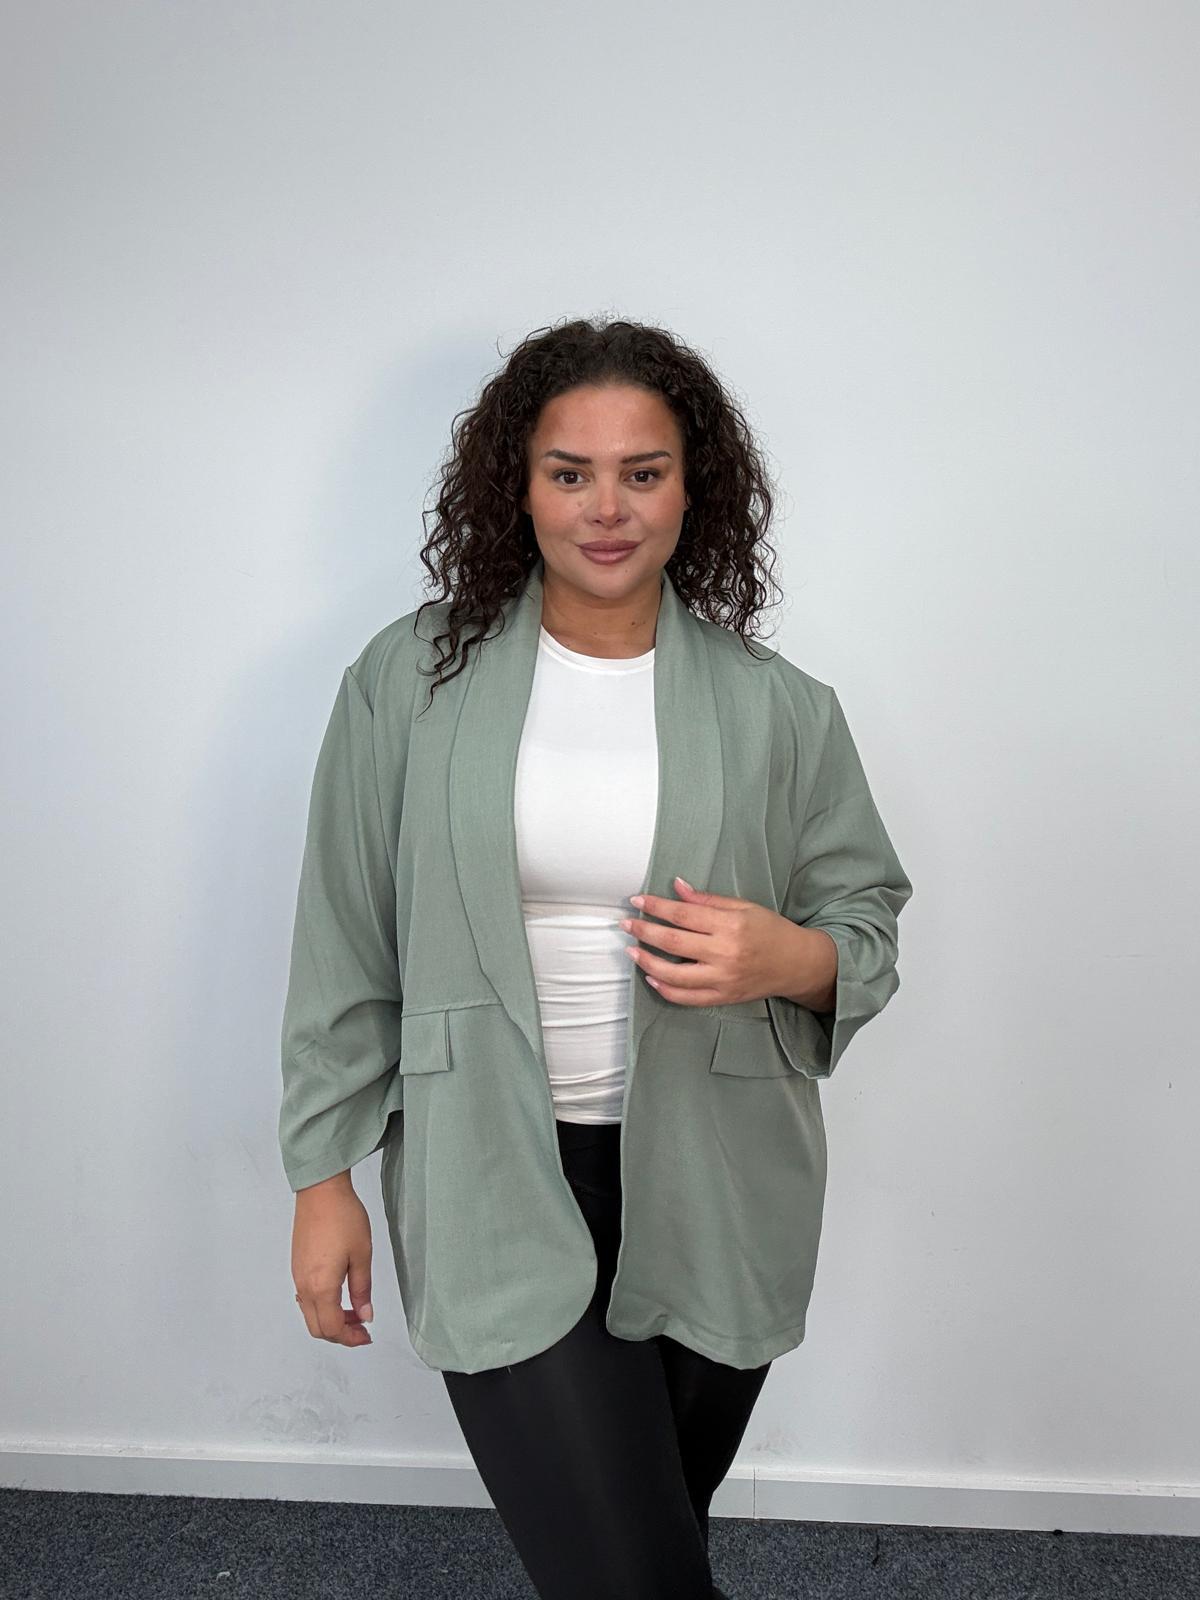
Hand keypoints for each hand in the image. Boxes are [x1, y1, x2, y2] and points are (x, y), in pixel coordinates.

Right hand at [291, 1175, 374, 1346]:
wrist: (321, 1191)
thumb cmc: (343, 1218)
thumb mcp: (362, 1255)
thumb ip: (362, 1290)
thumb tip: (365, 1315)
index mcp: (321, 1287)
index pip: (332, 1328)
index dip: (351, 1338)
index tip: (367, 1336)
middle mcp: (304, 1286)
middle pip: (317, 1328)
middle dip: (340, 1334)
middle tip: (362, 1327)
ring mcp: (297, 1276)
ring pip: (310, 1315)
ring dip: (331, 1320)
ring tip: (354, 1310)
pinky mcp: (296, 1266)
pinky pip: (305, 1300)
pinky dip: (322, 1307)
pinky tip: (339, 1295)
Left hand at [618, 875, 807, 1007]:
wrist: (797, 964)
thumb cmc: (770, 930)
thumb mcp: (743, 907)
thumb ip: (707, 900)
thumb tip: (676, 887)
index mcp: (730, 925)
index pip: (682, 914)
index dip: (656, 906)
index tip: (637, 901)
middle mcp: (725, 953)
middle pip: (672, 942)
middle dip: (643, 931)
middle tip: (626, 924)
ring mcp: (723, 979)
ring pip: (674, 974)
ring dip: (647, 962)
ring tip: (631, 951)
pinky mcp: (723, 997)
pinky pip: (687, 998)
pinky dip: (665, 989)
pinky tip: (651, 977)